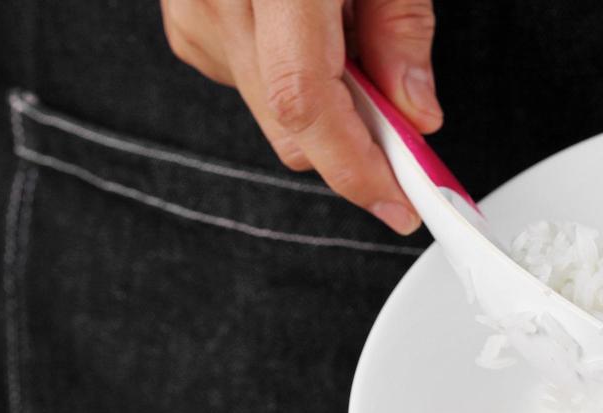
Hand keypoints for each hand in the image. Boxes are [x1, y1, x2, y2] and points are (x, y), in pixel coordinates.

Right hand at [162, 0, 441, 234]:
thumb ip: (401, 25)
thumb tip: (416, 111)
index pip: (307, 102)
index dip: (357, 167)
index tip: (400, 203)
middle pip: (290, 126)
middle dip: (357, 149)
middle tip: (409, 138)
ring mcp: (191, 9)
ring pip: (273, 114)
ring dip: (327, 106)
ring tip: (350, 34)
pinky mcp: (186, 20)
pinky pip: (248, 84)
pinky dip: (292, 78)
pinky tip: (309, 28)